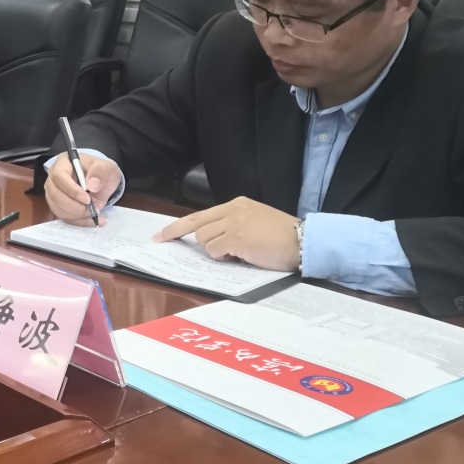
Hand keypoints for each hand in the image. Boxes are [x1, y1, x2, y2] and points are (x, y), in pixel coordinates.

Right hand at [45, 154, 120, 226]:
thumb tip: (92, 185)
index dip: (72, 190)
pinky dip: (79, 221)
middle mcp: (53, 178)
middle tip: (92, 209)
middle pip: (55, 195)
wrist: (100, 180)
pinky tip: (93, 220)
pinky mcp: (57, 206)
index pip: (60, 177)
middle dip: (75, 207)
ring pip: (58, 208)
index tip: (87, 199)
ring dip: (77, 215)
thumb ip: (101, 172)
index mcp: (63, 163)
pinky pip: (64, 217)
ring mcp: (53, 193)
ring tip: (95, 213)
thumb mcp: (107, 167)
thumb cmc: (100, 171)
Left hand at [154, 197, 299, 270]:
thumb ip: (232, 225)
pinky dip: (224, 258)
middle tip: (181, 244)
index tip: (160, 235)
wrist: (304, 241)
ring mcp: (233, 223)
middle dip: (188, 238)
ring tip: (239, 252)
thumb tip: (212, 241)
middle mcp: (232, 210)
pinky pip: (215, 251)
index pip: (199, 215)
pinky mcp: (236, 237)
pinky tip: (242, 256)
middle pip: (197, 227)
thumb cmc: (283, 237)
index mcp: (237, 204)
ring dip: (216, 252)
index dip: (177, 227)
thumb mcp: (255, 222)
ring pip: (204, 240)